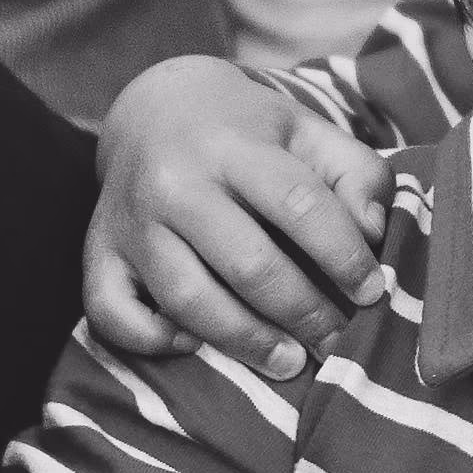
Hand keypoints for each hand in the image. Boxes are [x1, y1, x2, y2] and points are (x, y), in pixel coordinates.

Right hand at [81, 52, 391, 373]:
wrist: (151, 109)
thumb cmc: (246, 132)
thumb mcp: (306, 131)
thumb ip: (355, 174)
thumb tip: (373, 232)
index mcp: (232, 144)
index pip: (298, 204)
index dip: (345, 255)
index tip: (374, 292)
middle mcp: (174, 182)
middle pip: (247, 263)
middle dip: (303, 312)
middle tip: (338, 340)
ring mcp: (130, 222)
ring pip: (187, 298)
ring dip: (245, 340)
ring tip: (290, 362)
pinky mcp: (98, 254)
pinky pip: (112, 313)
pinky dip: (151, 340)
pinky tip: (192, 345)